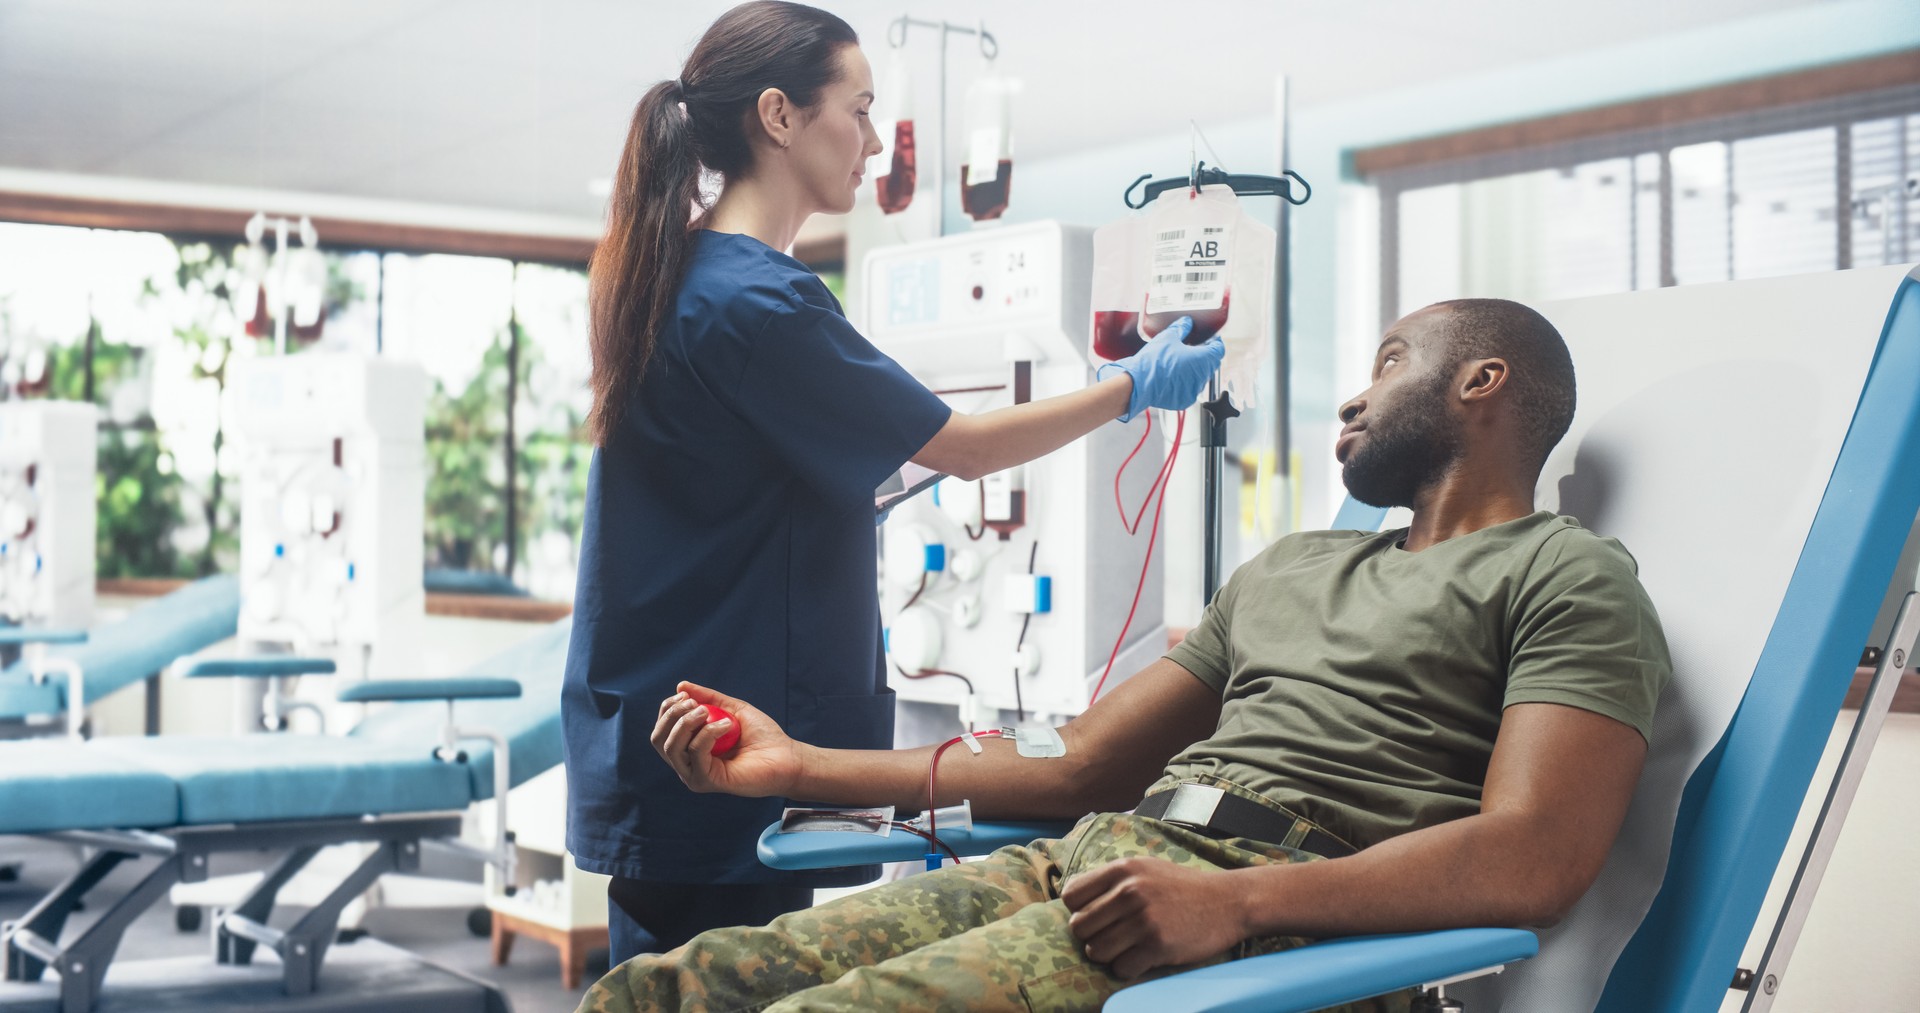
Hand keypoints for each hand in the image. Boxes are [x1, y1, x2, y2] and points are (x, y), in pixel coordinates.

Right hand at [650, 681, 800, 797]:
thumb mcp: (732, 709)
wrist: (786, 756)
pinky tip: (728, 726)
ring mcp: (695, 775)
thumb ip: (708, 698)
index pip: (662, 730)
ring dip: (687, 723)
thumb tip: (681, 685)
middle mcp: (687, 764)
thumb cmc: (762, 736)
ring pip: (672, 747)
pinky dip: (708, 733)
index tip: (685, 695)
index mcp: (689, 749)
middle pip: (659, 739)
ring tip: (708, 712)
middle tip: (695, 704)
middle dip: (672, 715)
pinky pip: (696, 752)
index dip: (667, 710)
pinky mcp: (707, 781)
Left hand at [1061, 856, 1248, 979]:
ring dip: (1108, 955)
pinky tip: (1143, 957)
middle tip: (1113, 936)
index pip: (1071, 895)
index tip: (1097, 916)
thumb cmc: (1182, 888)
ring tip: (1127, 948)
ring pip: (1096, 951)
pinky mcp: (1158, 945)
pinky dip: (1128, 968)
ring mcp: (1144, 919)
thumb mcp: (1145, 869)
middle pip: (1079, 927)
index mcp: (1123, 869)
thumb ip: (1111, 881)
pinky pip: (1121, 968)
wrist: (1228, 902)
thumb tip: (1072, 900)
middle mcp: (1130, 891)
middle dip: (1092, 936)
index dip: (1079, 909)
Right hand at [1095, 316, 1225, 421]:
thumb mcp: (1168, 337)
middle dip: (1204, 355)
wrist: (1139, 383)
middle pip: (1210, 364)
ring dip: (1195, 369)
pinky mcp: (1184, 400)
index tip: (1210, 339)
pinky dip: (1185, 382)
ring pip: (1200, 377)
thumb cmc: (1154, 361)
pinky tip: (1174, 375)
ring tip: (1180, 362)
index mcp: (1203, 359)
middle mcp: (1202, 377)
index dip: (1215, 343)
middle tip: (1192, 348)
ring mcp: (1194, 390)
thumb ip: (1182, 328)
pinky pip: (1190, 389)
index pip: (1219, 350)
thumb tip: (1186, 323)